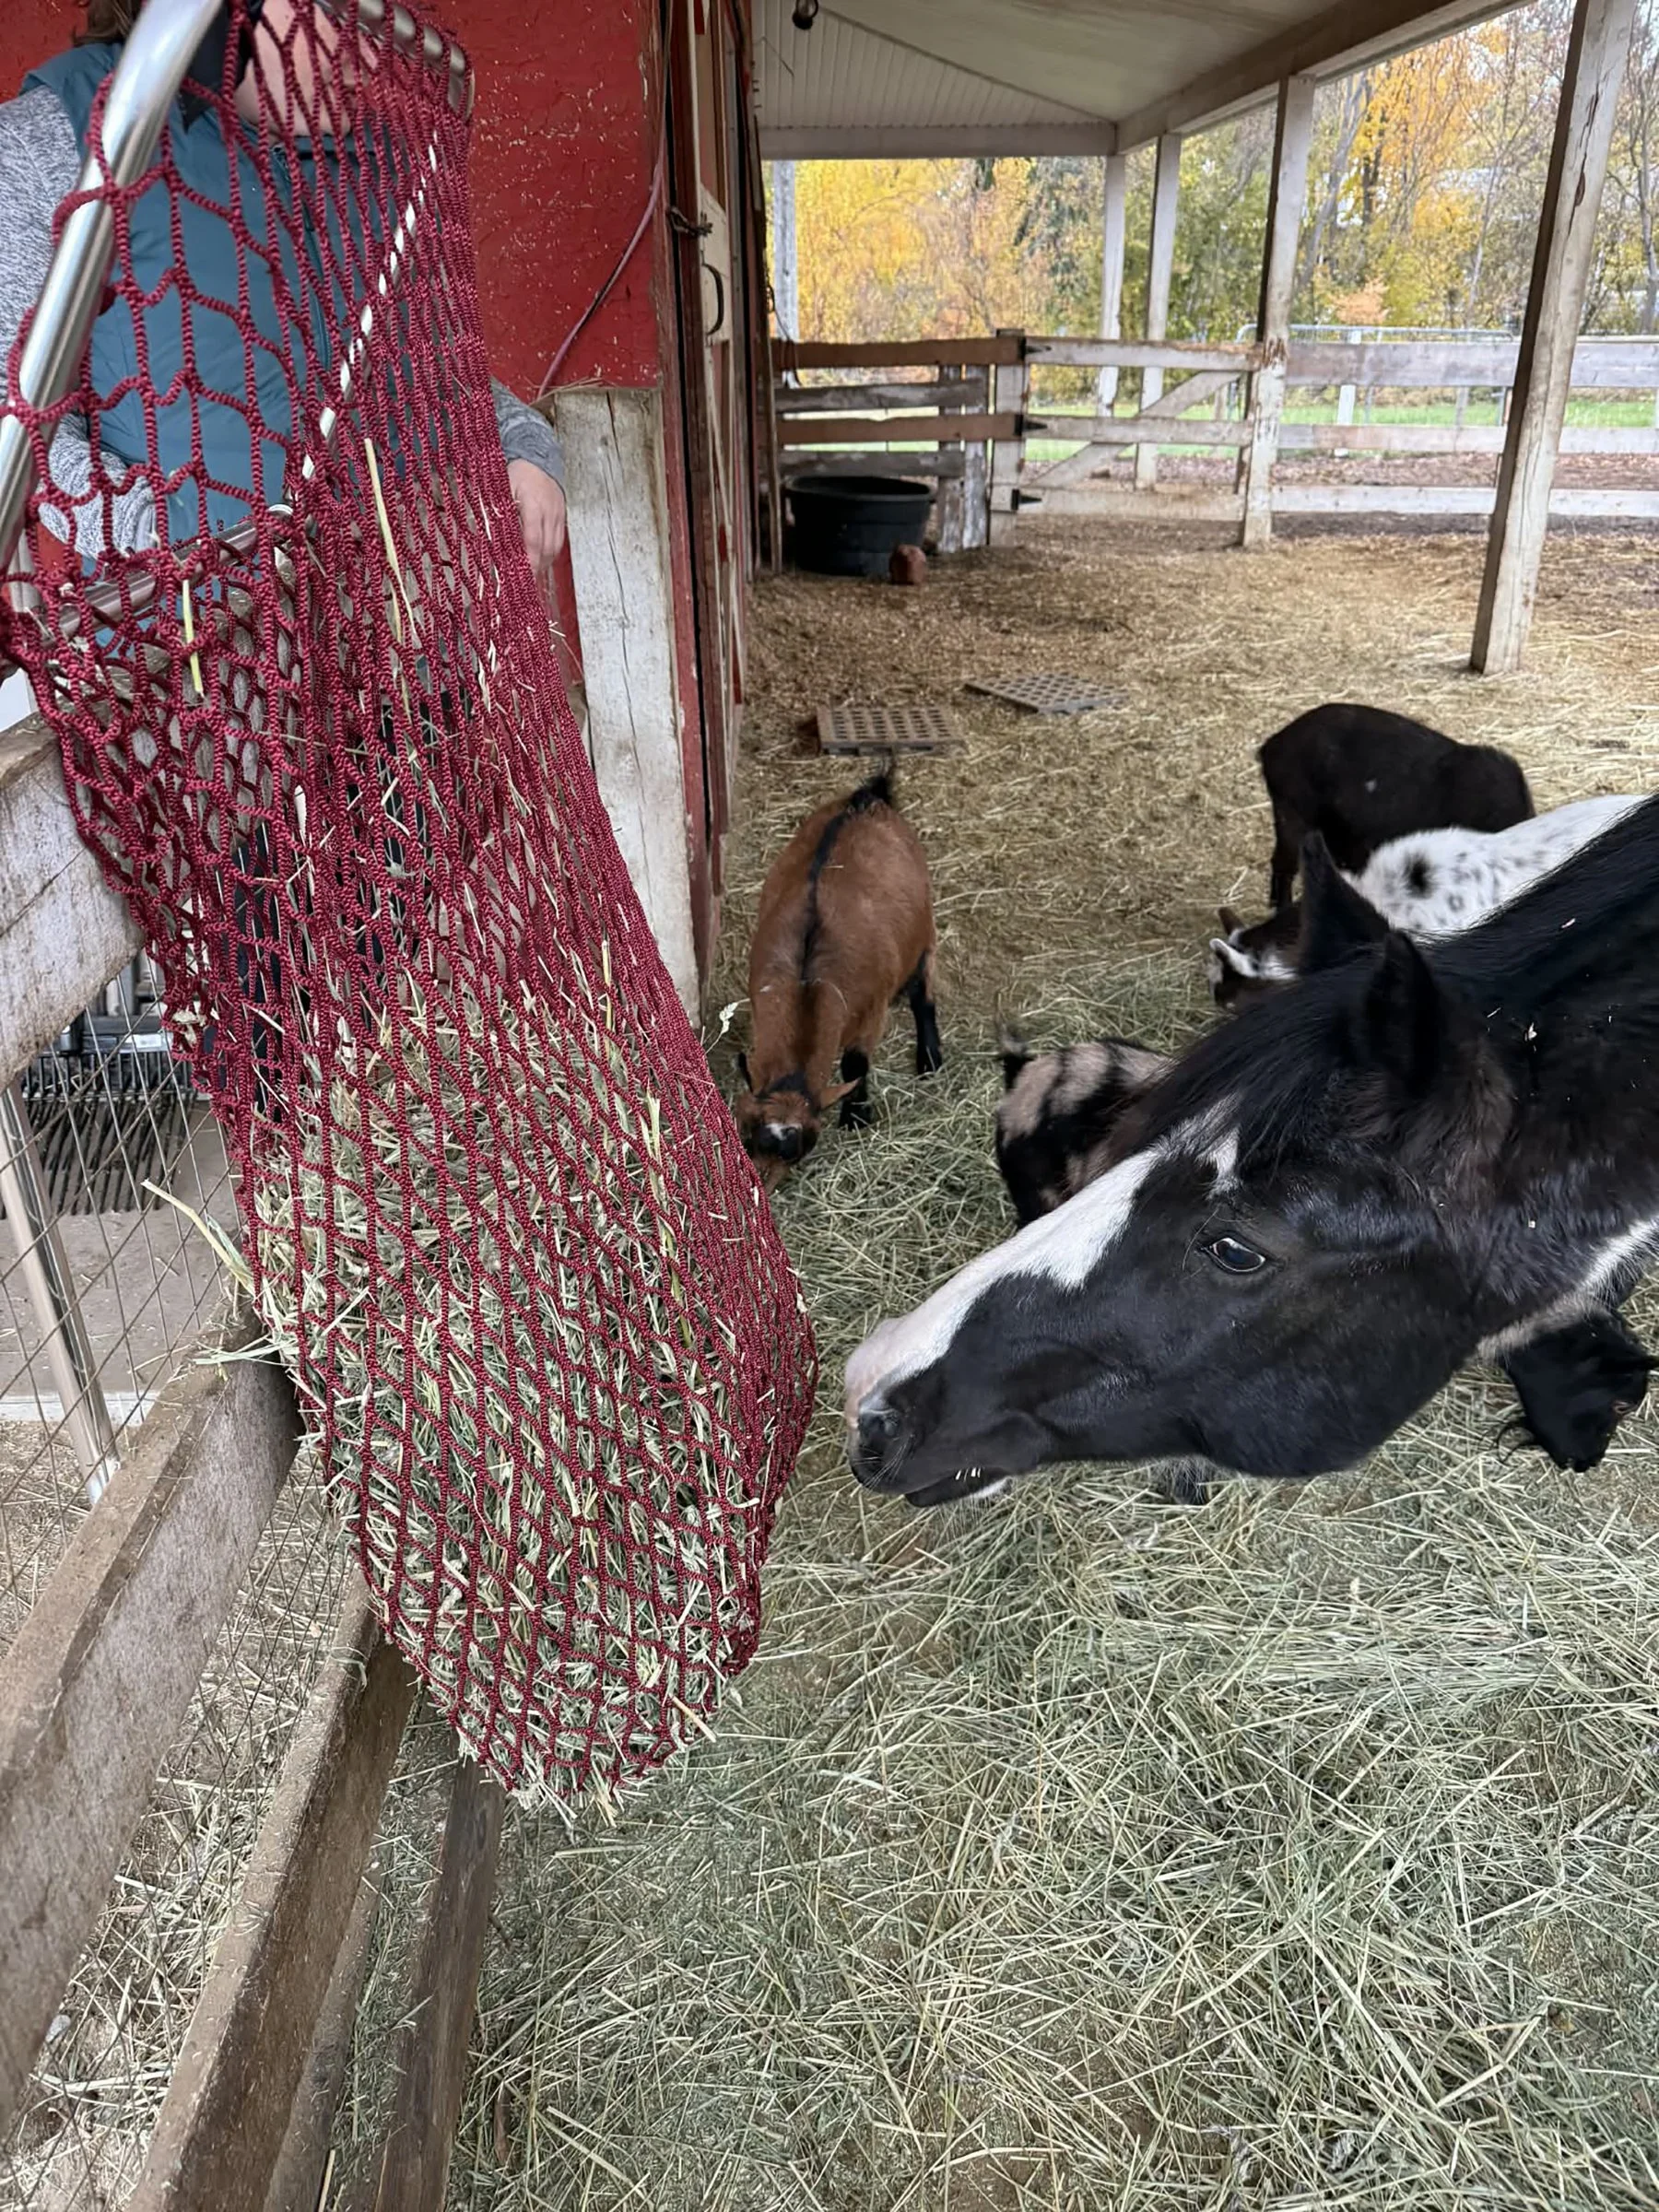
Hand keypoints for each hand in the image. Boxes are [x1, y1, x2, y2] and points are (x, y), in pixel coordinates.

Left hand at [507, 460, 566, 599]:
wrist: (536, 457)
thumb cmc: (515, 473)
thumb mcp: (500, 490)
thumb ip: (496, 513)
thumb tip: (488, 539)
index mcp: (533, 503)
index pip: (533, 539)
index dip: (528, 560)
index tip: (522, 575)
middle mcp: (549, 511)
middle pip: (546, 548)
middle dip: (536, 567)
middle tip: (524, 582)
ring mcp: (558, 514)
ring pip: (554, 548)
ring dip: (543, 563)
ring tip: (531, 574)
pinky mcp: (561, 517)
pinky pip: (558, 541)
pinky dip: (549, 554)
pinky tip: (539, 560)